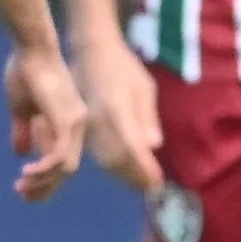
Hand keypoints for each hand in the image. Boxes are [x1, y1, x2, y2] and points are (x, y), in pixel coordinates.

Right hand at [4, 45, 86, 201]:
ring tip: (21, 186)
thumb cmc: (25, 70)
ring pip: (65, 168)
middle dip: (44, 186)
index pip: (63, 160)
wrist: (32, 48)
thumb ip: (23, 129)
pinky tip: (27, 172)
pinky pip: (59, 157)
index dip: (44, 177)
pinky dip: (44, 170)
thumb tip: (19, 152)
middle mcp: (77, 125)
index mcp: (69, 122)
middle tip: (22, 193)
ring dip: (42, 182)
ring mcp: (75, 123)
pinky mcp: (66, 121)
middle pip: (66, 169)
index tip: (23, 186)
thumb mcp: (21, 107)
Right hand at [75, 38, 163, 190]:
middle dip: (135, 178)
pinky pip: (97, 154)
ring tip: (141, 184)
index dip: (144, 170)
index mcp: (117, 111)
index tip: (157, 183)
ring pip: (105, 161)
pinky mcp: (83, 127)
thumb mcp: (144, 87)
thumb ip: (148, 118)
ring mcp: (88, 126)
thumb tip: (154, 146)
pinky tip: (124, 171)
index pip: (132, 149)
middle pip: (117, 161)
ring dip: (123, 176)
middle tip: (152, 189)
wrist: (92, 52)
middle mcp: (99, 123)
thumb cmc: (123, 67)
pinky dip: (112, 168)